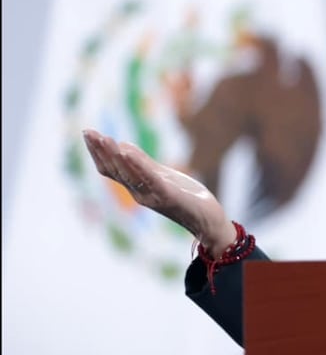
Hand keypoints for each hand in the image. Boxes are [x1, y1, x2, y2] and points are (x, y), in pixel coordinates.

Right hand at [81, 129, 235, 253]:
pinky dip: (137, 165)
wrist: (208, 222)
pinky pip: (150, 179)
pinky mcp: (168, 197)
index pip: (111, 169)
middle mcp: (139, 192)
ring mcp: (152, 196)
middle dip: (101, 151)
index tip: (88, 133)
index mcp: (137, 187)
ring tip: (105, 139)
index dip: (98, 152)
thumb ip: (144, 163)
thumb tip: (123, 146)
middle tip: (89, 132)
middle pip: (115, 171)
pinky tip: (127, 152)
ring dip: (115, 156)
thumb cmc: (187, 198)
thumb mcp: (164, 175)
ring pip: (128, 174)